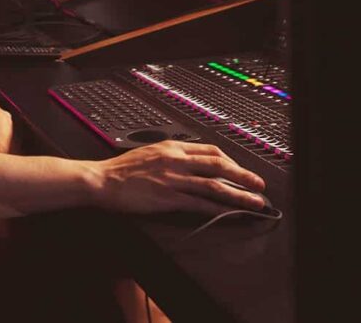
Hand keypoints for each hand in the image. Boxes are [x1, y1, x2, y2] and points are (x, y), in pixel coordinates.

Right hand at [89, 140, 266, 214]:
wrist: (101, 180)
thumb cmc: (121, 170)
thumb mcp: (148, 152)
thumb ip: (170, 155)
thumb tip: (188, 162)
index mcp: (171, 147)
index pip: (210, 150)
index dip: (231, 161)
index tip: (240, 169)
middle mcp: (175, 160)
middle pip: (218, 165)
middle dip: (243, 175)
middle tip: (258, 184)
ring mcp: (173, 179)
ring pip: (214, 185)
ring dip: (238, 194)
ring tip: (254, 202)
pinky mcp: (168, 198)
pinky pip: (200, 203)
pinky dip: (218, 208)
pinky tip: (229, 213)